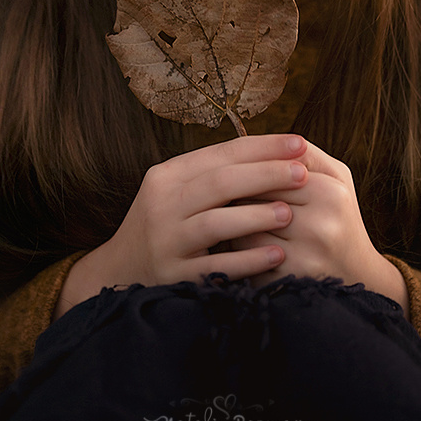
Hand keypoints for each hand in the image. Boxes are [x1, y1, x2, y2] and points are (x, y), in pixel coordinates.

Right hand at [53, 133, 308, 319]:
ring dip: (255, 216)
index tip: (300, 143)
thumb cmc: (165, 226)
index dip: (262, 147)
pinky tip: (275, 256)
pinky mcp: (171, 277)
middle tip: (303, 173)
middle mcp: (161, 205)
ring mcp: (165, 242)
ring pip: (214, 223)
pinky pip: (214, 267)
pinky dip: (247, 261)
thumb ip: (213, 174)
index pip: (220, 153)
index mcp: (167, 176)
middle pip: (219, 182)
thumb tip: (273, 152)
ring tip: (290, 213)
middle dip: (266, 174)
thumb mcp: (176, 193)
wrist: (117, 274)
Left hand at [231, 140, 408, 313]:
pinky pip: (248, 255)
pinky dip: (239, 247)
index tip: (238, 170)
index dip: (251, 169)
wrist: (360, 276)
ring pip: (246, 226)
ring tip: (231, 215)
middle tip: (225, 191)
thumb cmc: (340, 216)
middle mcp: (321, 224)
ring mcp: (306, 256)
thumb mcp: (336, 178)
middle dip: (238, 193)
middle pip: (256, 197)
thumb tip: (266, 138)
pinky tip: (240, 241)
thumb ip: (305, 152)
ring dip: (233, 220)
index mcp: (331, 192)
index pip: (271, 170)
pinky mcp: (290, 280)